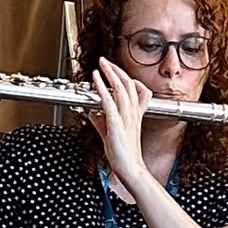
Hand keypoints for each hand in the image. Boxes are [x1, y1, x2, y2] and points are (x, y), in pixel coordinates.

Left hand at [89, 57, 155, 187]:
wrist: (129, 167)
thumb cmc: (121, 152)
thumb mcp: (109, 131)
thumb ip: (101, 119)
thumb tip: (92, 111)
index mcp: (134, 113)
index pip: (135, 89)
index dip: (125, 77)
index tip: (114, 70)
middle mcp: (132, 112)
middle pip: (128, 84)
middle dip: (116, 70)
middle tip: (106, 61)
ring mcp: (125, 116)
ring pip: (121, 88)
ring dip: (110, 73)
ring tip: (102, 63)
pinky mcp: (116, 122)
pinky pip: (109, 100)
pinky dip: (102, 87)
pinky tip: (96, 78)